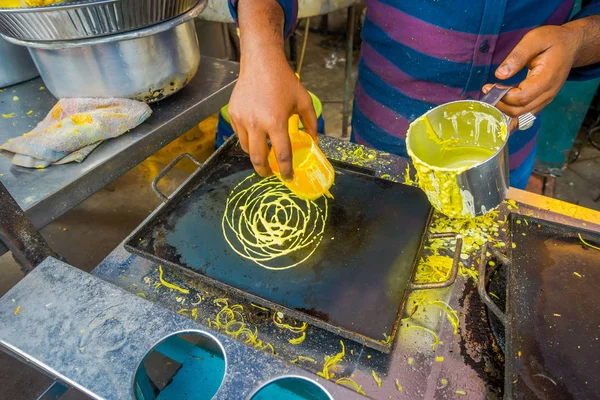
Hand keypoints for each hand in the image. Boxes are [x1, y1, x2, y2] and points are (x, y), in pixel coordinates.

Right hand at [229, 55, 316, 179]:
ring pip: (246, 148)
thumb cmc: (284, 81)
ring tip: (263, 155)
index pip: (281, 155)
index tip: (288, 177)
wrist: (261, 63)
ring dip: (255, 155)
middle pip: (258, 158)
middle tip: (270, 173)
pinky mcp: (233, 114)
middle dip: (265, 170)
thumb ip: (311, 122)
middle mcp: (257, 123)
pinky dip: (248, 140)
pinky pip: (239, 135)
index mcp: (276, 122)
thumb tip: (314, 140)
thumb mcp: (303, 101)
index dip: (286, 170)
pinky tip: (256, 137)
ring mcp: (242, 119)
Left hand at [482, 24, 582, 117]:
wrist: (570, 46)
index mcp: (547, 78)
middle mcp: (548, 93)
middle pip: (520, 110)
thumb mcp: (534, 40)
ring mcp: (545, 99)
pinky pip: (525, 114)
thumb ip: (517, 56)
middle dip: (500, 104)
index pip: (522, 97)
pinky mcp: (541, 100)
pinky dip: (510, 113)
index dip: (503, 96)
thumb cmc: (552, 40)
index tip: (489, 86)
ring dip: (503, 110)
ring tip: (491, 97)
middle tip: (487, 91)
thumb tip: (500, 75)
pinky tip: (499, 107)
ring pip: (521, 115)